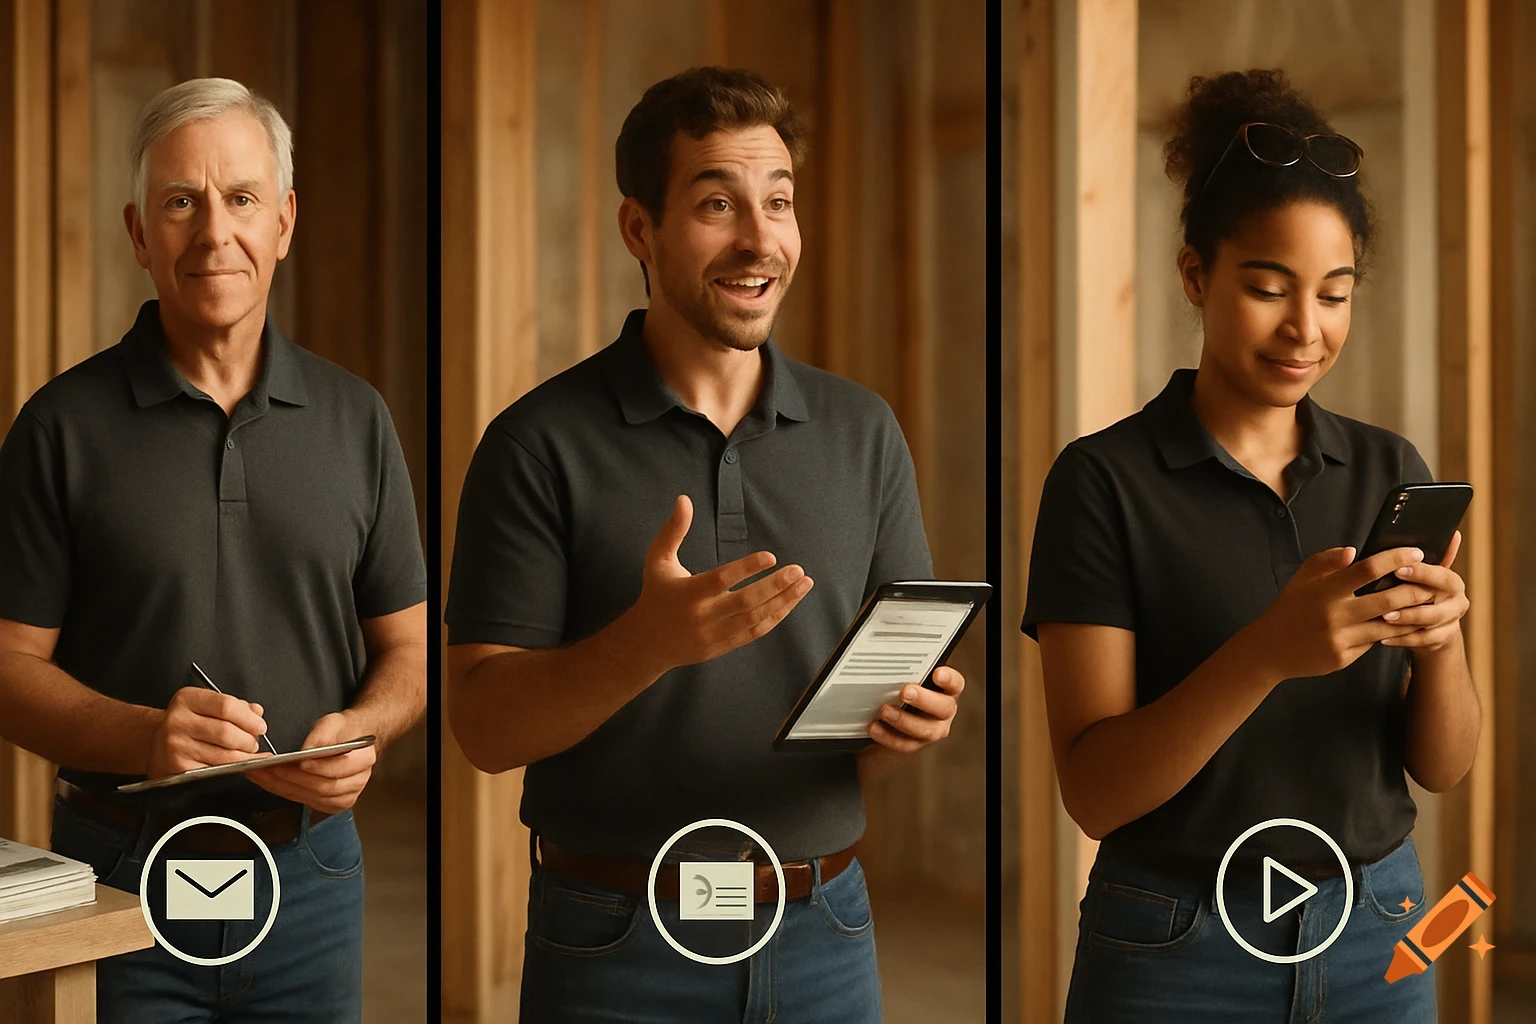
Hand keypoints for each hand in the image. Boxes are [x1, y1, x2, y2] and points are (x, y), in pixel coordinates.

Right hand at [147, 687, 269, 777]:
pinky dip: (230, 769)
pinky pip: (213, 770)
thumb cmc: (187, 722)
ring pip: (223, 755)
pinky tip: (235, 765)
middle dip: (248, 740)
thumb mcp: (206, 705)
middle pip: (226, 732)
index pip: (226, 706)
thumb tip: (256, 713)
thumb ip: (235, 707)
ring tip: (247, 754)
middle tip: (254, 743)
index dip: (249, 719)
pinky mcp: (177, 768)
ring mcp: (175, 746)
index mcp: (187, 699)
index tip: (260, 726)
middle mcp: (177, 721)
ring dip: (243, 757)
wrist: (153, 742)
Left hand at [247, 712, 375, 813]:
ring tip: (262, 774)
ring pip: (312, 797)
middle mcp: (358, 781)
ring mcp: (346, 796)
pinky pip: (306, 802)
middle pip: (323, 787)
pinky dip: (285, 792)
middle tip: (270, 768)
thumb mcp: (334, 722)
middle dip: (293, 778)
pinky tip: (271, 782)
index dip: (319, 768)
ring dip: (284, 787)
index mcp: (364, 759)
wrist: (350, 741)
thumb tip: (308, 749)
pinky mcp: (331, 804)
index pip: (340, 769)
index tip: (300, 762)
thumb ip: (323, 733)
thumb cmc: (342, 731)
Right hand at [617, 495, 814, 675]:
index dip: (746, 568)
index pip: (720, 579)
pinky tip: (790, 602)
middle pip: (744, 602)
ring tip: (804, 584)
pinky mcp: (723, 646)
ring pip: (755, 619)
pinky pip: (754, 633)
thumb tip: (684, 500)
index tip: (771, 557)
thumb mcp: (657, 560)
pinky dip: (775, 617)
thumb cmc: (655, 595)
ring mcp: (714, 634)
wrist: (647, 643)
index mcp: (687, 593)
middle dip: (775, 586)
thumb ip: (673, 531)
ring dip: (783, 601)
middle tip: (798, 570)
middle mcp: (703, 616)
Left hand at [867, 666, 964, 753]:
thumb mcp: (909, 679)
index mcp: (946, 691)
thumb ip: (907, 673)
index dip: (949, 679)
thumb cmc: (905, 691)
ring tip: (884, 711)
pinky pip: (903, 744)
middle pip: (943, 708)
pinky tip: (873, 727)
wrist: (895, 722)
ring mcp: (931, 730)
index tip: (937, 673)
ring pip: (924, 729)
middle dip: (923, 700)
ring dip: (903, 720)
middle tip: (905, 692)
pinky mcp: (914, 744)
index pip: (955, 684)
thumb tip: (887, 662)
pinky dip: (886, 736)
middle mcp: (943, 712)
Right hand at [1244, 545, 1438, 679]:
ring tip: (1426, 604)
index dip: (1395, 558)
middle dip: (1416, 590)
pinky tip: (1400, 625)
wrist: (1269, 650)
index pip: (1367, 569)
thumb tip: (1353, 551)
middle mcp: (1334, 615)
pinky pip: (1373, 642)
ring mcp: (1340, 639)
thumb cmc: (1289, 608)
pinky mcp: (1344, 658)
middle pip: (1389, 599)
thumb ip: (1326, 561)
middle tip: (1432, 582)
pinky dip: (1388, 632)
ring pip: (1388, 625)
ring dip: (1411, 614)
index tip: (1416, 552)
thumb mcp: (1301, 579)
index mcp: (1324, 591)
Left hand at [1380, 530, 1469, 651]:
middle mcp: (1457, 600)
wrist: (1434, 627)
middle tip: (1386, 597)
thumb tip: (1448, 532)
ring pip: (1430, 621)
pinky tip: (1382, 638)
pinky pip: (1423, 641)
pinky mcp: (1443, 639)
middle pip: (1436, 599)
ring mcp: (1451, 621)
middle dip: (1410, 598)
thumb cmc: (1420, 593)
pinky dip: (1402, 639)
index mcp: (1451, 581)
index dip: (1420, 572)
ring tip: (1384, 618)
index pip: (1440, 574)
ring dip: (1406, 619)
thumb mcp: (1423, 575)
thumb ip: (1427, 557)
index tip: (1397, 568)